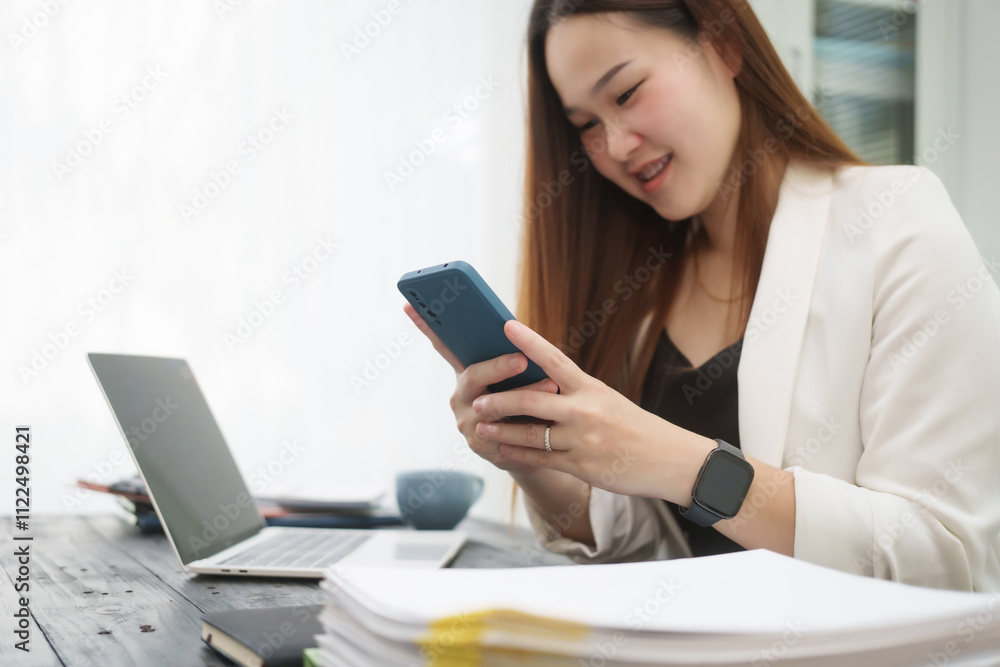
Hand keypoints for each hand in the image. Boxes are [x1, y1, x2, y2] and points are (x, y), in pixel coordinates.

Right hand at [402, 303, 558, 474]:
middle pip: (472, 375)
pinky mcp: (479, 442)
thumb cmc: (526, 403)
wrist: (532, 446)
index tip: (410, 304)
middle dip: (498, 366)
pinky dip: (524, 420)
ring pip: (490, 404)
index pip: (444, 346)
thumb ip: (513, 358)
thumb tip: (522, 335)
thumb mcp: (519, 377)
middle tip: (522, 359)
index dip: (426, 326)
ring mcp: (466, 419)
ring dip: (521, 393)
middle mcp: (461, 394)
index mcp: (467, 372)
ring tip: (549, 384)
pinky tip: (544, 416)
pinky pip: (501, 430)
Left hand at [469, 319, 713, 500]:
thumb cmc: (636, 428)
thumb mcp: (609, 401)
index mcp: (591, 389)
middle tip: (478, 399)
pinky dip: (517, 454)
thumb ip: (576, 395)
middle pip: (530, 401)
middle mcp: (584, 411)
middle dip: (500, 401)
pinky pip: (540, 459)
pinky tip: (501, 450)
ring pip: (530, 434)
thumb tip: (541, 388)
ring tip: (480, 426)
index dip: (528, 341)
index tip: (506, 326)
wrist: (669, 460)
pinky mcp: (581, 466)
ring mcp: (581, 440)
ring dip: (501, 430)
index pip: (554, 359)